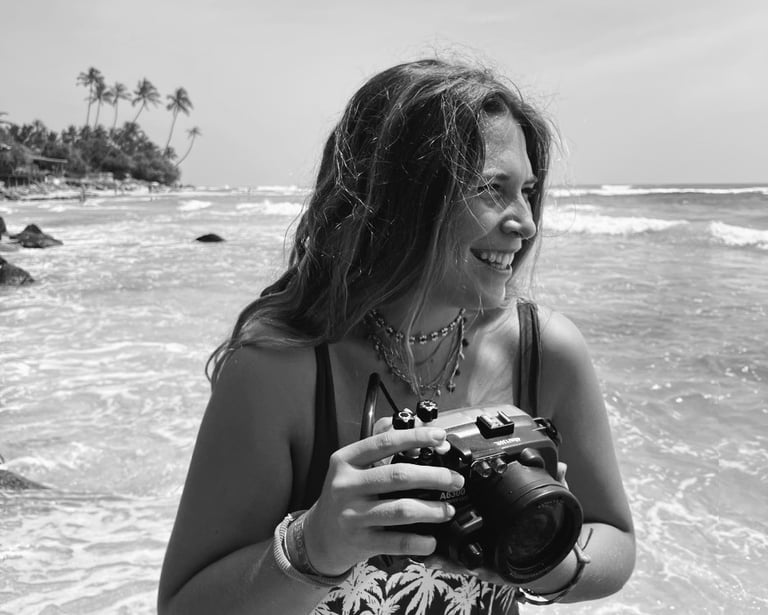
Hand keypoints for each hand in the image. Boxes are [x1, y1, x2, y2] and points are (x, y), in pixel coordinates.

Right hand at [302, 427, 464, 575]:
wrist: (319, 535)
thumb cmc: (344, 495)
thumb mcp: (352, 466)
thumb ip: (380, 447)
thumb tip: (421, 431)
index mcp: (346, 460)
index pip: (384, 442)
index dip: (416, 437)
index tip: (440, 437)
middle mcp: (346, 485)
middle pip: (399, 476)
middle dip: (435, 477)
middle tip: (455, 479)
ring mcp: (352, 515)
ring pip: (401, 509)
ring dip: (432, 510)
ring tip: (448, 510)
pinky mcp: (360, 541)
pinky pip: (397, 541)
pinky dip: (419, 541)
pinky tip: (431, 539)